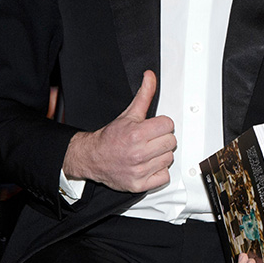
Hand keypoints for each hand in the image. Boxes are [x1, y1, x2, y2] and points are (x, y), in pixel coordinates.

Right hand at [62, 71, 175, 191]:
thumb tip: (150, 77)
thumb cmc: (110, 137)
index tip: (153, 127)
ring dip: (161, 155)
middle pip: (171, 142)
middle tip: (150, 140)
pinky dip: (158, 172)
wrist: (92, 158)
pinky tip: (148, 165)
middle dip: (162, 139)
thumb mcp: (128, 114)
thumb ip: (144, 95)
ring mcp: (139, 171)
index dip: (162, 124)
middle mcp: (138, 154)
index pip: (169, 125)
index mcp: (137, 134)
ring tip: (148, 152)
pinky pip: (164, 177)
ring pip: (169, 159)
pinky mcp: (139, 185)